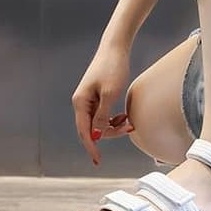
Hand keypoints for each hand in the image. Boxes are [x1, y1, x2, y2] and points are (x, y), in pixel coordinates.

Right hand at [71, 45, 133, 164]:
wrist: (116, 48)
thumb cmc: (113, 68)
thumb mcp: (110, 93)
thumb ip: (103, 115)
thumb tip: (97, 134)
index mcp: (81, 102)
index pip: (84, 132)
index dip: (92, 147)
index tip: (98, 161)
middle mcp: (82, 102)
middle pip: (92, 129)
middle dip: (109, 133)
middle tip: (129, 128)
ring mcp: (89, 99)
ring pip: (99, 123)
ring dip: (113, 126)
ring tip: (128, 122)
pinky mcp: (97, 96)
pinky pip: (103, 115)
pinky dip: (113, 119)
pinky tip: (124, 117)